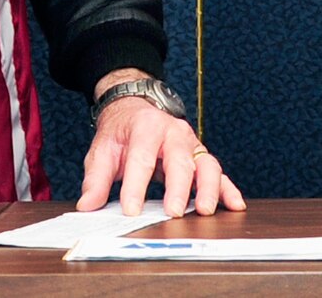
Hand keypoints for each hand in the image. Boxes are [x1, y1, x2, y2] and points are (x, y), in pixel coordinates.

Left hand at [78, 94, 244, 217]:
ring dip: (208, 188)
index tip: (130, 210)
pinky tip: (234, 205)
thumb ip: (95, 179)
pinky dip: (228, 189)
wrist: (137, 110)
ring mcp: (191, 145)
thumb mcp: (103, 149)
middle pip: (179, 160)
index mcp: (146, 127)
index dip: (135, 186)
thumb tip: (87, 205)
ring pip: (206, 164)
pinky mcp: (200, 158)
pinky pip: (218, 173)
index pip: (141, 158)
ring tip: (205, 210)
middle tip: (174, 212)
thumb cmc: (122, 132)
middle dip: (178, 188)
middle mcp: (174, 133)